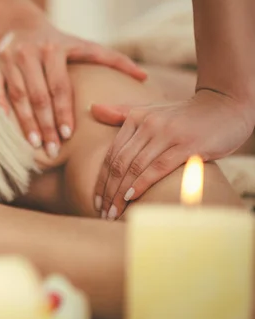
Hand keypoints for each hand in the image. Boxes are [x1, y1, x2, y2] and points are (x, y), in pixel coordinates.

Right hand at [0, 15, 145, 157]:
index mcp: (53, 48)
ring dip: (24, 122)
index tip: (67, 134)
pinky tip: (6, 128)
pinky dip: (0, 109)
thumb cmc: (56, 42)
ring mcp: (7, 59)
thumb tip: (144, 77)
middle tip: (51, 149)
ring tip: (33, 145)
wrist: (18, 25)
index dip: (63, 111)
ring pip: (16, 96)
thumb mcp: (83, 45)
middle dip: (45, 124)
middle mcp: (29, 53)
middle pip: (38, 95)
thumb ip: (112, 60)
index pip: (59, 86)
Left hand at [91, 89, 253, 219]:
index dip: (100, 180)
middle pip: (119, 163)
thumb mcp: (151, 110)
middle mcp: (148, 124)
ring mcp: (167, 134)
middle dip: (108, 191)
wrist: (225, 105)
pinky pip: (157, 167)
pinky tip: (130, 198)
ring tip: (114, 213)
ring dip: (120, 193)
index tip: (95, 201)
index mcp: (136, 118)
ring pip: (135, 167)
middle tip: (102, 212)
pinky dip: (141, 183)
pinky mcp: (186, 145)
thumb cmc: (184, 115)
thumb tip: (92, 109)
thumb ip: (122, 113)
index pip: (111, 154)